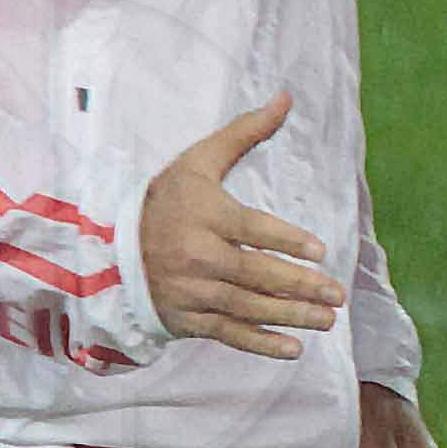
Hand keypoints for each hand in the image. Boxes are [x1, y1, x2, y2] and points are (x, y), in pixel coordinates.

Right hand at [141, 93, 343, 357]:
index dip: (287, 241)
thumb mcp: (199, 161)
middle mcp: (196, 256)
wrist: (109, 245)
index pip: (252, 231)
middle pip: (255, 274)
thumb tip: (285, 97)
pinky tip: (293, 350)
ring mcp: (190, 291)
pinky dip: (260, 345)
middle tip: (337, 294)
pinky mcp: (185, 317)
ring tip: (327, 320)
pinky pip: (227, 334)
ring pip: (247, 307)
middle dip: (300, 287)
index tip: (319, 252)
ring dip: (291, 317)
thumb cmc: (166, 198)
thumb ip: (244, 133)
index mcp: (204, 215)